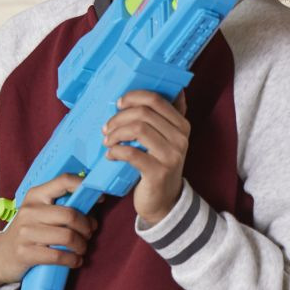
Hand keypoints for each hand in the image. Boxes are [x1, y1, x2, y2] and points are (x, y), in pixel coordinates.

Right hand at [0, 174, 96, 289]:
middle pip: (71, 214)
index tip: (99, 199)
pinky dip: (72, 259)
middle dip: (87, 226)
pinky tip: (75, 261)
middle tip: (89, 233)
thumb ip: (61, 205)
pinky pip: (57, 255)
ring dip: (82, 245)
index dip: (85, 187)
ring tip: (82, 248)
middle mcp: (30, 210)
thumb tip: (93, 203)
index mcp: (36, 195)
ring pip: (67, 236)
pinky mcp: (24, 253)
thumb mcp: (40, 212)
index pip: (64, 180)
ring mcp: (25, 232)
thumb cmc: (28, 231)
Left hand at [102, 90, 188, 225]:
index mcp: (182, 124)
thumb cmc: (160, 164)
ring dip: (116, 133)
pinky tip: (110, 154)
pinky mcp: (158, 172)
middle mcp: (181, 137)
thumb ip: (167, 116)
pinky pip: (131, 153)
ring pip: (137, 130)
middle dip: (119, 117)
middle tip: (107, 127)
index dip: (133, 96)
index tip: (118, 104)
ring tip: (107, 140)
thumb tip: (173, 88)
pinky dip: (116, 151)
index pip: (156, 99)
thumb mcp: (168, 139)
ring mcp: (172, 155)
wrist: (164, 200)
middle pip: (144, 113)